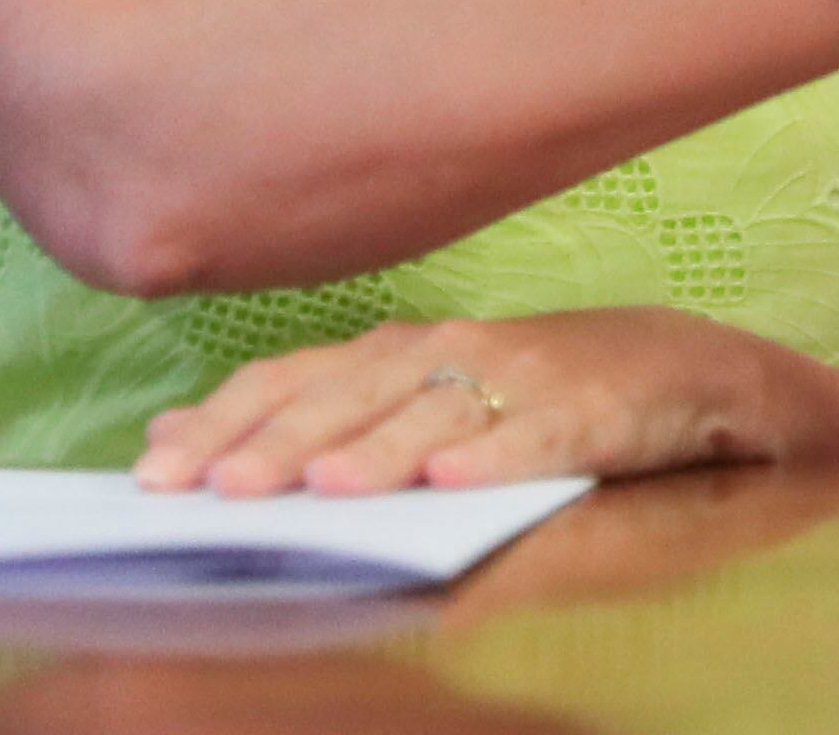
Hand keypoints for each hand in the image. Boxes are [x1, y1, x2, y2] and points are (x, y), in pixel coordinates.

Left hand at [138, 309, 801, 495]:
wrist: (682, 368)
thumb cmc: (530, 386)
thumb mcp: (414, 390)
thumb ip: (303, 407)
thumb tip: (170, 431)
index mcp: (399, 350)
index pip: (293, 379)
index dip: (224, 420)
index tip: (157, 472)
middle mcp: (451, 351)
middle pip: (353, 396)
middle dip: (283, 441)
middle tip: (223, 488)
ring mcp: (523, 376)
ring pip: (436, 414)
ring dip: (378, 449)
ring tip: (326, 488)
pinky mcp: (591, 411)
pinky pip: (537, 436)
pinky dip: (496, 455)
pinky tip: (458, 480)